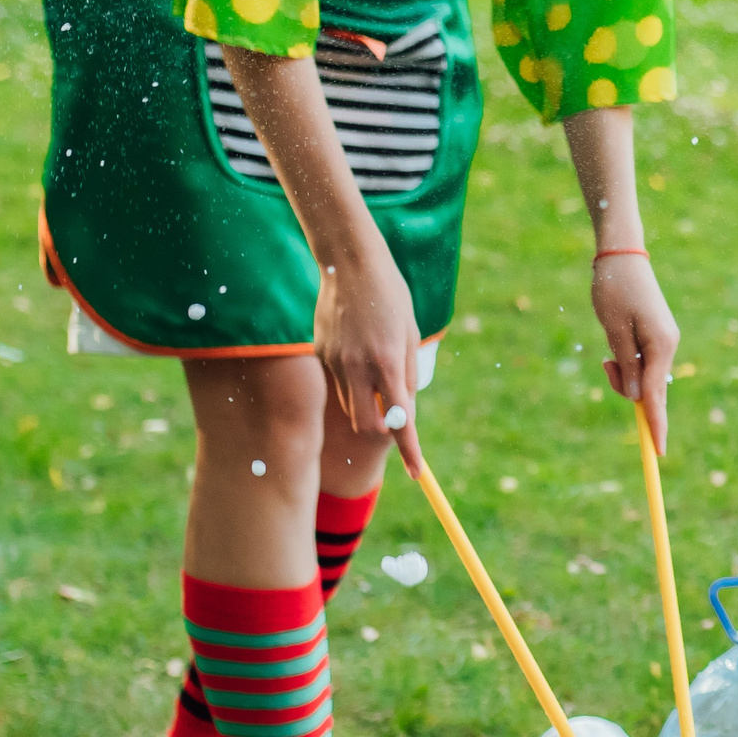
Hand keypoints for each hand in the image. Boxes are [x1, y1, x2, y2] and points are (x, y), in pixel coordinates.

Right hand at [312, 251, 423, 475]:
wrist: (350, 264)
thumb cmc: (390, 297)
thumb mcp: (409, 334)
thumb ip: (406, 374)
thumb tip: (405, 411)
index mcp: (387, 362)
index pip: (400, 421)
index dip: (409, 450)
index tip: (417, 473)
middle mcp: (358, 368)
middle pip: (367, 426)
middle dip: (382, 432)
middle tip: (396, 420)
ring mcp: (334, 362)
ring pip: (351, 406)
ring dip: (367, 404)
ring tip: (378, 368)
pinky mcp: (320, 354)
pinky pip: (337, 383)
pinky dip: (352, 382)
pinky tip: (357, 349)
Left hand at [592, 252, 678, 455]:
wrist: (621, 255)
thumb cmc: (614, 289)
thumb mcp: (613, 329)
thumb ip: (625, 365)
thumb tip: (634, 397)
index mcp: (661, 346)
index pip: (655, 395)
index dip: (655, 425)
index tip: (657, 452)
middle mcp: (668, 346)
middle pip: (650, 389)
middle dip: (627, 391)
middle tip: (604, 365)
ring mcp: (663, 341)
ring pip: (644, 377)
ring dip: (623, 375)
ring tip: (604, 353)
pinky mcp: (656, 336)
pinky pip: (643, 363)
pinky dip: (626, 364)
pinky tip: (612, 349)